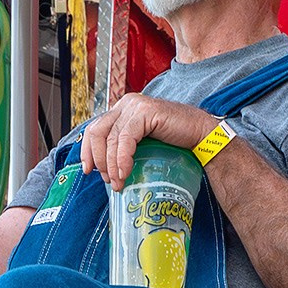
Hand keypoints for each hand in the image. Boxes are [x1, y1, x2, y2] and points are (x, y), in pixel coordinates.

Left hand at [81, 94, 215, 188]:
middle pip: (97, 132)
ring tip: (118, 183)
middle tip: (106, 180)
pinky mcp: (145, 112)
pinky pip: (125, 139)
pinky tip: (124, 173)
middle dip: (98, 159)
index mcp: (121, 109)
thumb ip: (122, 147)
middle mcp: (125, 104)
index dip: (87, 150)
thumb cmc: (172, 144)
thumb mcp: (140, 144)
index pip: (94, 128)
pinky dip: (122, 159)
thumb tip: (102, 169)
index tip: (88, 170)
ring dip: (110, 165)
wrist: (200, 138)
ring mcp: (135, 105)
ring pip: (110, 138)